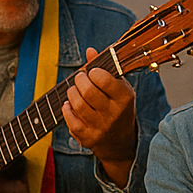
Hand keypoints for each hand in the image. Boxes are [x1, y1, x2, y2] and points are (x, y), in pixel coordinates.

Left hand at [64, 48, 136, 184]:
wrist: (120, 141)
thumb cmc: (118, 107)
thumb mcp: (119, 88)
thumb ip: (105, 68)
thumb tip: (89, 51)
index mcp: (125, 97)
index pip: (104, 79)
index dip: (93, 72)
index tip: (92, 72)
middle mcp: (114, 113)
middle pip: (88, 92)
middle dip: (79, 80)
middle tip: (80, 79)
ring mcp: (101, 127)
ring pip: (78, 105)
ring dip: (72, 93)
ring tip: (74, 90)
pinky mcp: (89, 138)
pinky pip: (71, 121)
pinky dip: (67, 110)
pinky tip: (69, 105)